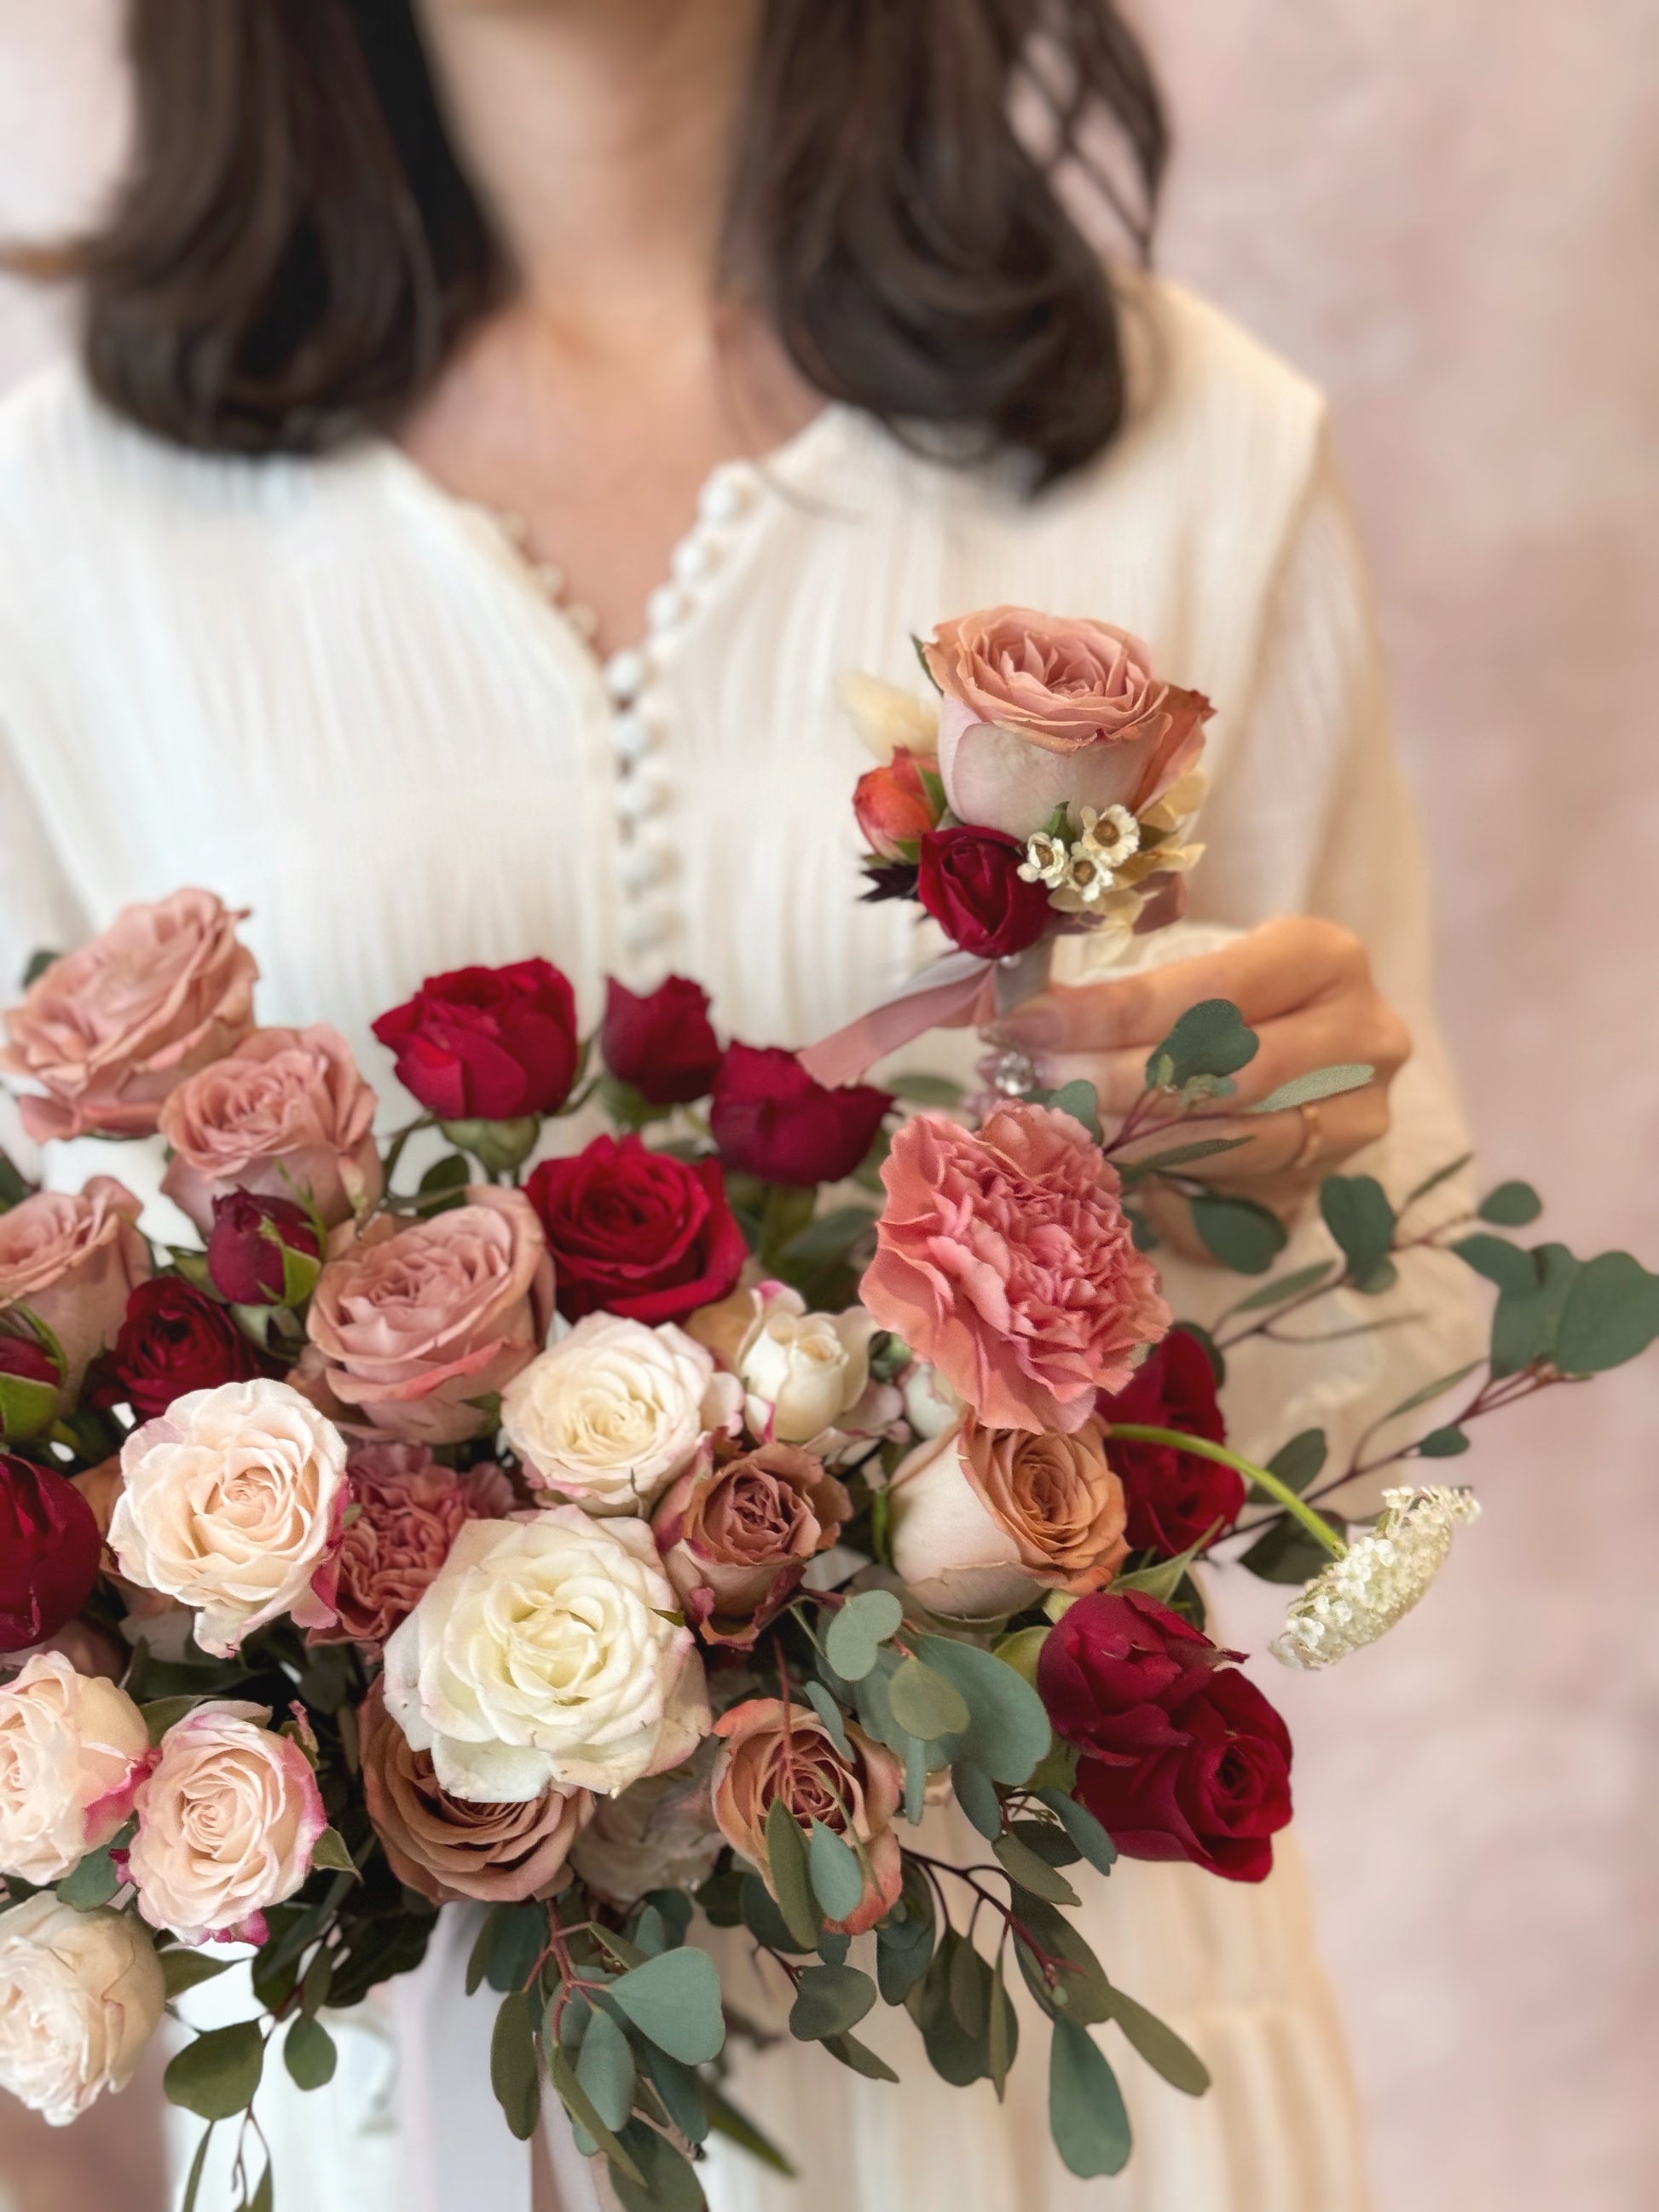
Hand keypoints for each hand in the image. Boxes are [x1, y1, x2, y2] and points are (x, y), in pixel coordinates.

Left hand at [990, 917, 1411, 1223]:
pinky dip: (1164, 1173)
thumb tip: (1017, 1013)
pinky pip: (1237, 1185)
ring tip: (1058, 1124)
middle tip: (1035, 1082)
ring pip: (1236, 1137)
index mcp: (1324, 957)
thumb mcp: (1193, 976)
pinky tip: (1103, 1161)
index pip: (1211, 989)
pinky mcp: (1332, 1175)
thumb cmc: (1234, 1001)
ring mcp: (1359, 1114)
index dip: (1114, 1012)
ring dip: (1135, 1136)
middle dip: (1118, 1079)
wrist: (1306, 1053)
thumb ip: (1127, 994)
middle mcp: (1362, 1034)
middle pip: (1228, 1070)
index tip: (1030, 1024)